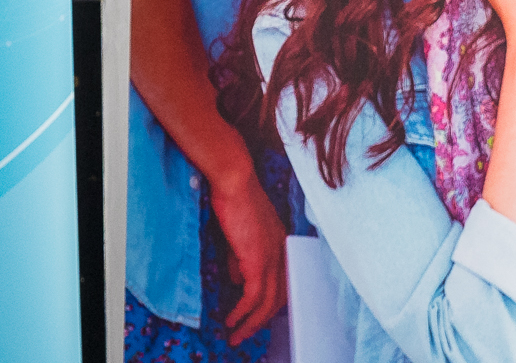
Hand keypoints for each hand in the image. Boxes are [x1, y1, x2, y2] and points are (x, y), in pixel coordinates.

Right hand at [210, 166, 291, 344]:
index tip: (258, 316)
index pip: (283, 281)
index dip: (272, 302)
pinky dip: (243, 312)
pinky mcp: (258, 261)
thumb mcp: (238, 233)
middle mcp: (282, 253)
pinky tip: (232, 320)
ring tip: (236, 335)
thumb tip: (237, 280)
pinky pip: (253, 296)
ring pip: (267, 303)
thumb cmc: (234, 197)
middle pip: (278, 298)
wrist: (234, 180)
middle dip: (261, 320)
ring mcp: (273, 258)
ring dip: (251, 323)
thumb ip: (239, 257)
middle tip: (246, 332)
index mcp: (280, 244)